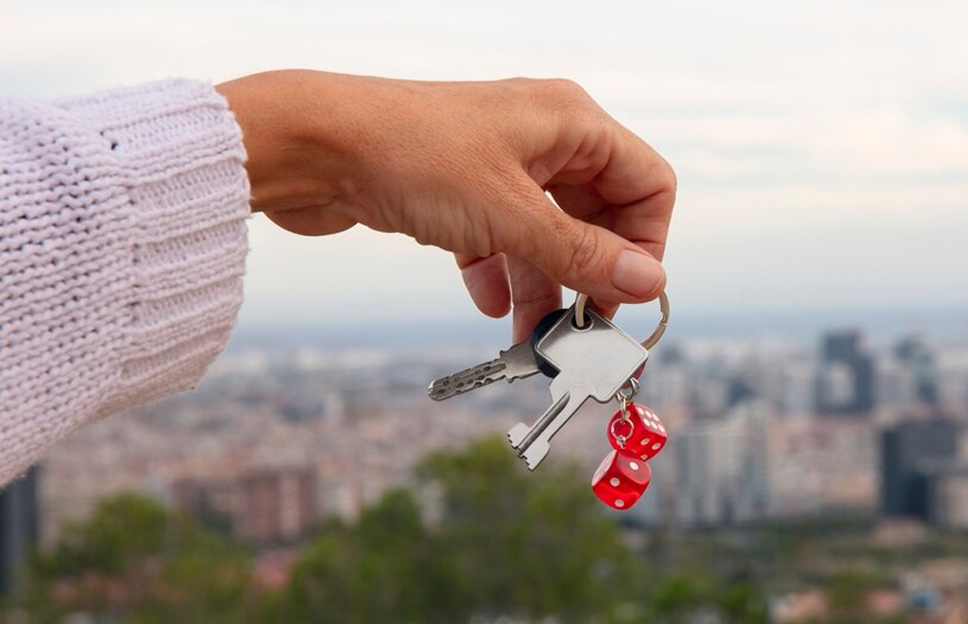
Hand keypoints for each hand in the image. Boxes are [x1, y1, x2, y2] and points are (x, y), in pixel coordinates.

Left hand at [216, 70, 673, 340]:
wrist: (306, 146)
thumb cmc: (409, 156)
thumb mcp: (509, 216)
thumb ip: (583, 254)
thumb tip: (650, 283)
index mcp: (570, 122)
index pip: (646, 184)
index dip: (645, 243)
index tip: (624, 295)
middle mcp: (543, 137)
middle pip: (600, 215)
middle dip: (592, 274)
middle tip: (583, 328)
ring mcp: (500, 165)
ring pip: (548, 236)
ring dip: (546, 287)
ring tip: (534, 339)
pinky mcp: (459, 192)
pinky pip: (502, 241)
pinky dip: (502, 275)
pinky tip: (492, 308)